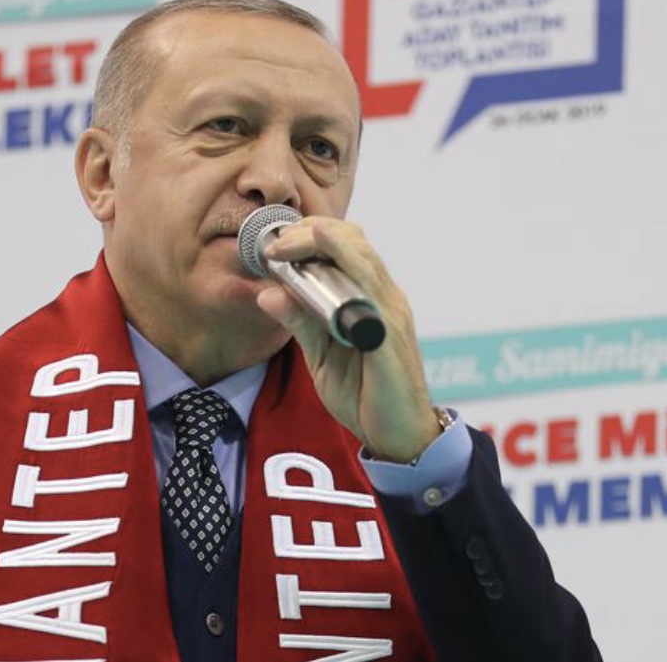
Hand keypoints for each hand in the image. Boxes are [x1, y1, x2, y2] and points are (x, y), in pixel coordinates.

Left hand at [254, 217, 439, 462]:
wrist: (399, 436)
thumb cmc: (364, 394)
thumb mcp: (321, 354)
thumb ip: (300, 322)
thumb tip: (267, 293)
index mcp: (370, 298)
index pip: (347, 246)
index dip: (310, 235)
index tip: (274, 241)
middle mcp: (384, 297)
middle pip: (353, 240)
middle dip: (309, 231)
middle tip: (274, 243)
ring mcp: (389, 312)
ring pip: (360, 255)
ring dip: (319, 242)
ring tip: (284, 246)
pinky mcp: (389, 333)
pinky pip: (367, 289)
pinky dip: (343, 263)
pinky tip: (319, 256)